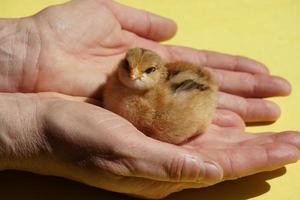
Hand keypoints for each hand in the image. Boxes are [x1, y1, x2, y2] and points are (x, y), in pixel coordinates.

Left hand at [0, 0, 290, 122]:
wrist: (31, 62)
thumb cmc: (62, 36)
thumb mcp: (108, 15)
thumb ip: (142, 21)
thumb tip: (172, 27)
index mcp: (154, 64)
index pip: (205, 67)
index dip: (235, 70)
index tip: (264, 72)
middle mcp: (158, 91)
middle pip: (213, 94)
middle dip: (248, 96)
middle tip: (281, 101)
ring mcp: (150, 112)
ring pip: (207, 116)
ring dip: (242, 117)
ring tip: (276, 120)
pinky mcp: (140, 130)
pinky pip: (186, 134)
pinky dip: (216, 136)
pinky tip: (243, 138)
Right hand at [1, 93, 298, 198]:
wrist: (47, 126)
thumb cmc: (76, 140)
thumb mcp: (120, 154)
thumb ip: (166, 167)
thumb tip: (212, 173)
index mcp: (164, 173)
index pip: (224, 166)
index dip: (260, 156)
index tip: (295, 147)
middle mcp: (167, 160)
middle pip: (227, 153)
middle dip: (263, 145)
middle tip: (298, 137)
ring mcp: (160, 141)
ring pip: (214, 136)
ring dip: (245, 130)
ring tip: (274, 121)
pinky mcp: (151, 125)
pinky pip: (192, 121)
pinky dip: (216, 116)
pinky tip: (231, 113)